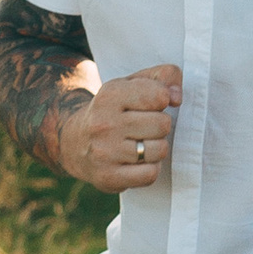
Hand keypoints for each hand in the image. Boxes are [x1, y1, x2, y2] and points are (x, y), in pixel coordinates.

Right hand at [57, 65, 182, 194]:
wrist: (75, 143)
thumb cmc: (114, 111)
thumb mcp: (133, 83)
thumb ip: (163, 76)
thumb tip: (176, 97)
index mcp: (110, 95)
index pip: (159, 96)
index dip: (163, 99)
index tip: (152, 103)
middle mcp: (104, 123)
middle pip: (162, 125)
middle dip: (160, 126)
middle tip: (145, 127)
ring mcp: (104, 152)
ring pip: (159, 150)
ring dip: (156, 148)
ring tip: (142, 144)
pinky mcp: (108, 177)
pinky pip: (150, 174)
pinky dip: (150, 169)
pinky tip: (138, 162)